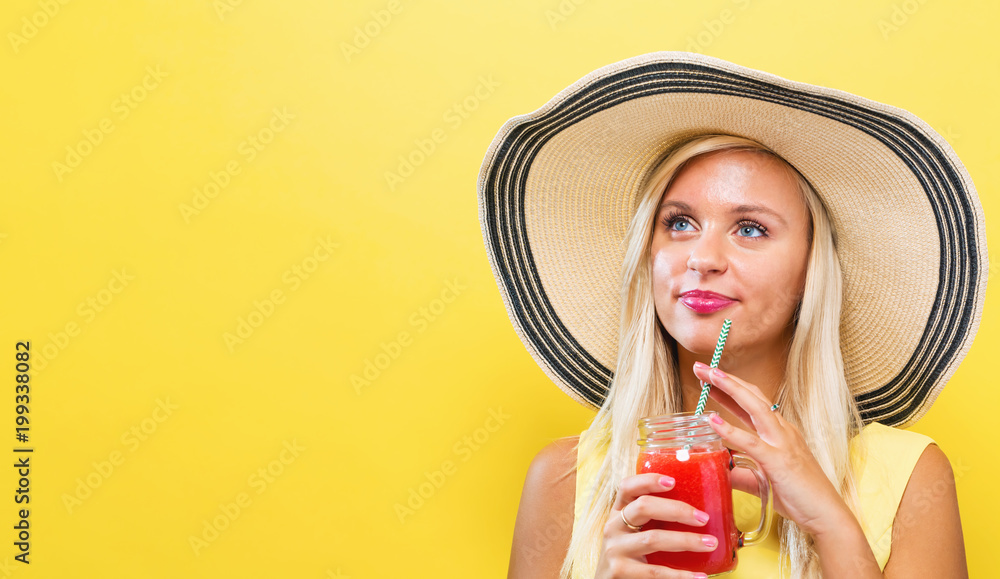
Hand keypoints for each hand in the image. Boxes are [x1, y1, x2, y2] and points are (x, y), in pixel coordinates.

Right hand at [595, 472, 715, 578]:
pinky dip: (680, 575)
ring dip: (686, 540)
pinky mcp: (620, 571)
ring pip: (653, 538)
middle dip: (677, 510)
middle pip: (643, 507)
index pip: (627, 487)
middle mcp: (613, 527)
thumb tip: (697, 512)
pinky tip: (698, 576)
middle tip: (703, 518)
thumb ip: (653, 520)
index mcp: (618, 512)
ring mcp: (615, 549)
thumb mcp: (633, 532)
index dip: (648, 480)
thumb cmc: (630, 555)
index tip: (673, 481)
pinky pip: (655, 571)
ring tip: (710, 543)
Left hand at [692, 362, 850, 536]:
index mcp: (780, 432)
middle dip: (726, 379)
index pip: (753, 402)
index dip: (731, 388)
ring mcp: (782, 443)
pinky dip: (731, 429)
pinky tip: (712, 420)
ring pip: (755, 407)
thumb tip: (721, 472)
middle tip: (701, 367)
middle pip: (752, 396)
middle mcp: (782, 431)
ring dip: (730, 389)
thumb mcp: (764, 480)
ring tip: (708, 377)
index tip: (710, 378)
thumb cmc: (799, 497)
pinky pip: (752, 441)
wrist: (826, 515)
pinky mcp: (779, 461)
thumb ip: (742, 474)